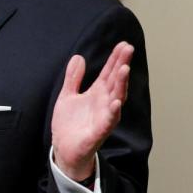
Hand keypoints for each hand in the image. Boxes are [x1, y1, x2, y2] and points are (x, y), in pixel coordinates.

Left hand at [51, 42, 133, 180]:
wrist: (64, 148)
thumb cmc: (69, 123)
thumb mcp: (67, 95)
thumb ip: (74, 78)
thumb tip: (78, 57)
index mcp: (97, 94)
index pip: (109, 73)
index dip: (115, 59)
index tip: (123, 44)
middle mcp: (104, 103)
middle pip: (116, 82)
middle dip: (122, 65)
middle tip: (128, 49)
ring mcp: (104, 117)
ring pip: (116, 98)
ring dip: (121, 84)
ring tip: (124, 69)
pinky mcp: (98, 132)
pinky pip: (108, 122)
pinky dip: (113, 112)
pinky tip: (116, 102)